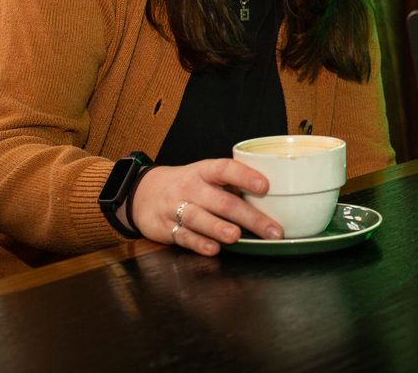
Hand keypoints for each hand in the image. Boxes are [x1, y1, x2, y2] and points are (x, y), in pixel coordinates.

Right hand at [131, 160, 283, 254]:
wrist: (143, 192)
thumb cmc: (189, 185)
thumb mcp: (206, 176)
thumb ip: (232, 184)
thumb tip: (274, 197)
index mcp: (205, 171)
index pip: (226, 169)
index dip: (245, 176)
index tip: (265, 186)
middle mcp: (191, 187)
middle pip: (221, 201)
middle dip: (248, 216)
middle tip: (272, 230)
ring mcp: (176, 208)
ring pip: (198, 217)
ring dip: (218, 227)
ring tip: (236, 236)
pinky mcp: (166, 228)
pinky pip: (183, 236)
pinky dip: (199, 243)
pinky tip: (213, 249)